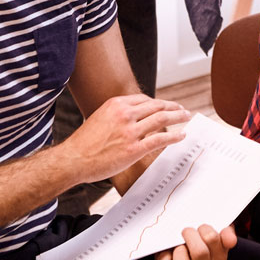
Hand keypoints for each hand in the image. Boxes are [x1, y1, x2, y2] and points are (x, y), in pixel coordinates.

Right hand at [64, 94, 189, 184]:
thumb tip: (132, 117)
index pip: (144, 99)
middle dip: (172, 106)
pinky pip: (160, 139)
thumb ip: (117, 115)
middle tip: (182, 109)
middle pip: (156, 106)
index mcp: (116, 105)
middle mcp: (125, 114)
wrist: (73, 159)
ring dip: (178, 116)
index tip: (166, 105)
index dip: (158, 102)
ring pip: (161, 119)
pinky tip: (182, 135)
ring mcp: (130, 131)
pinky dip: (174, 136)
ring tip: (186, 117)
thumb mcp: (100, 118)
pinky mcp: (134, 149)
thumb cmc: (83, 143)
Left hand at [154, 224, 235, 259]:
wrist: (181, 238)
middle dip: (191, 236)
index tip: (201, 226)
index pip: (216, 243)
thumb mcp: (217, 229)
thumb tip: (230, 238)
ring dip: (179, 251)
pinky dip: (164, 258)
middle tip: (187, 230)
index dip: (206, 230)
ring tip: (179, 244)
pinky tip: (169, 251)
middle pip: (200, 253)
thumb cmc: (200, 234)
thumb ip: (226, 233)